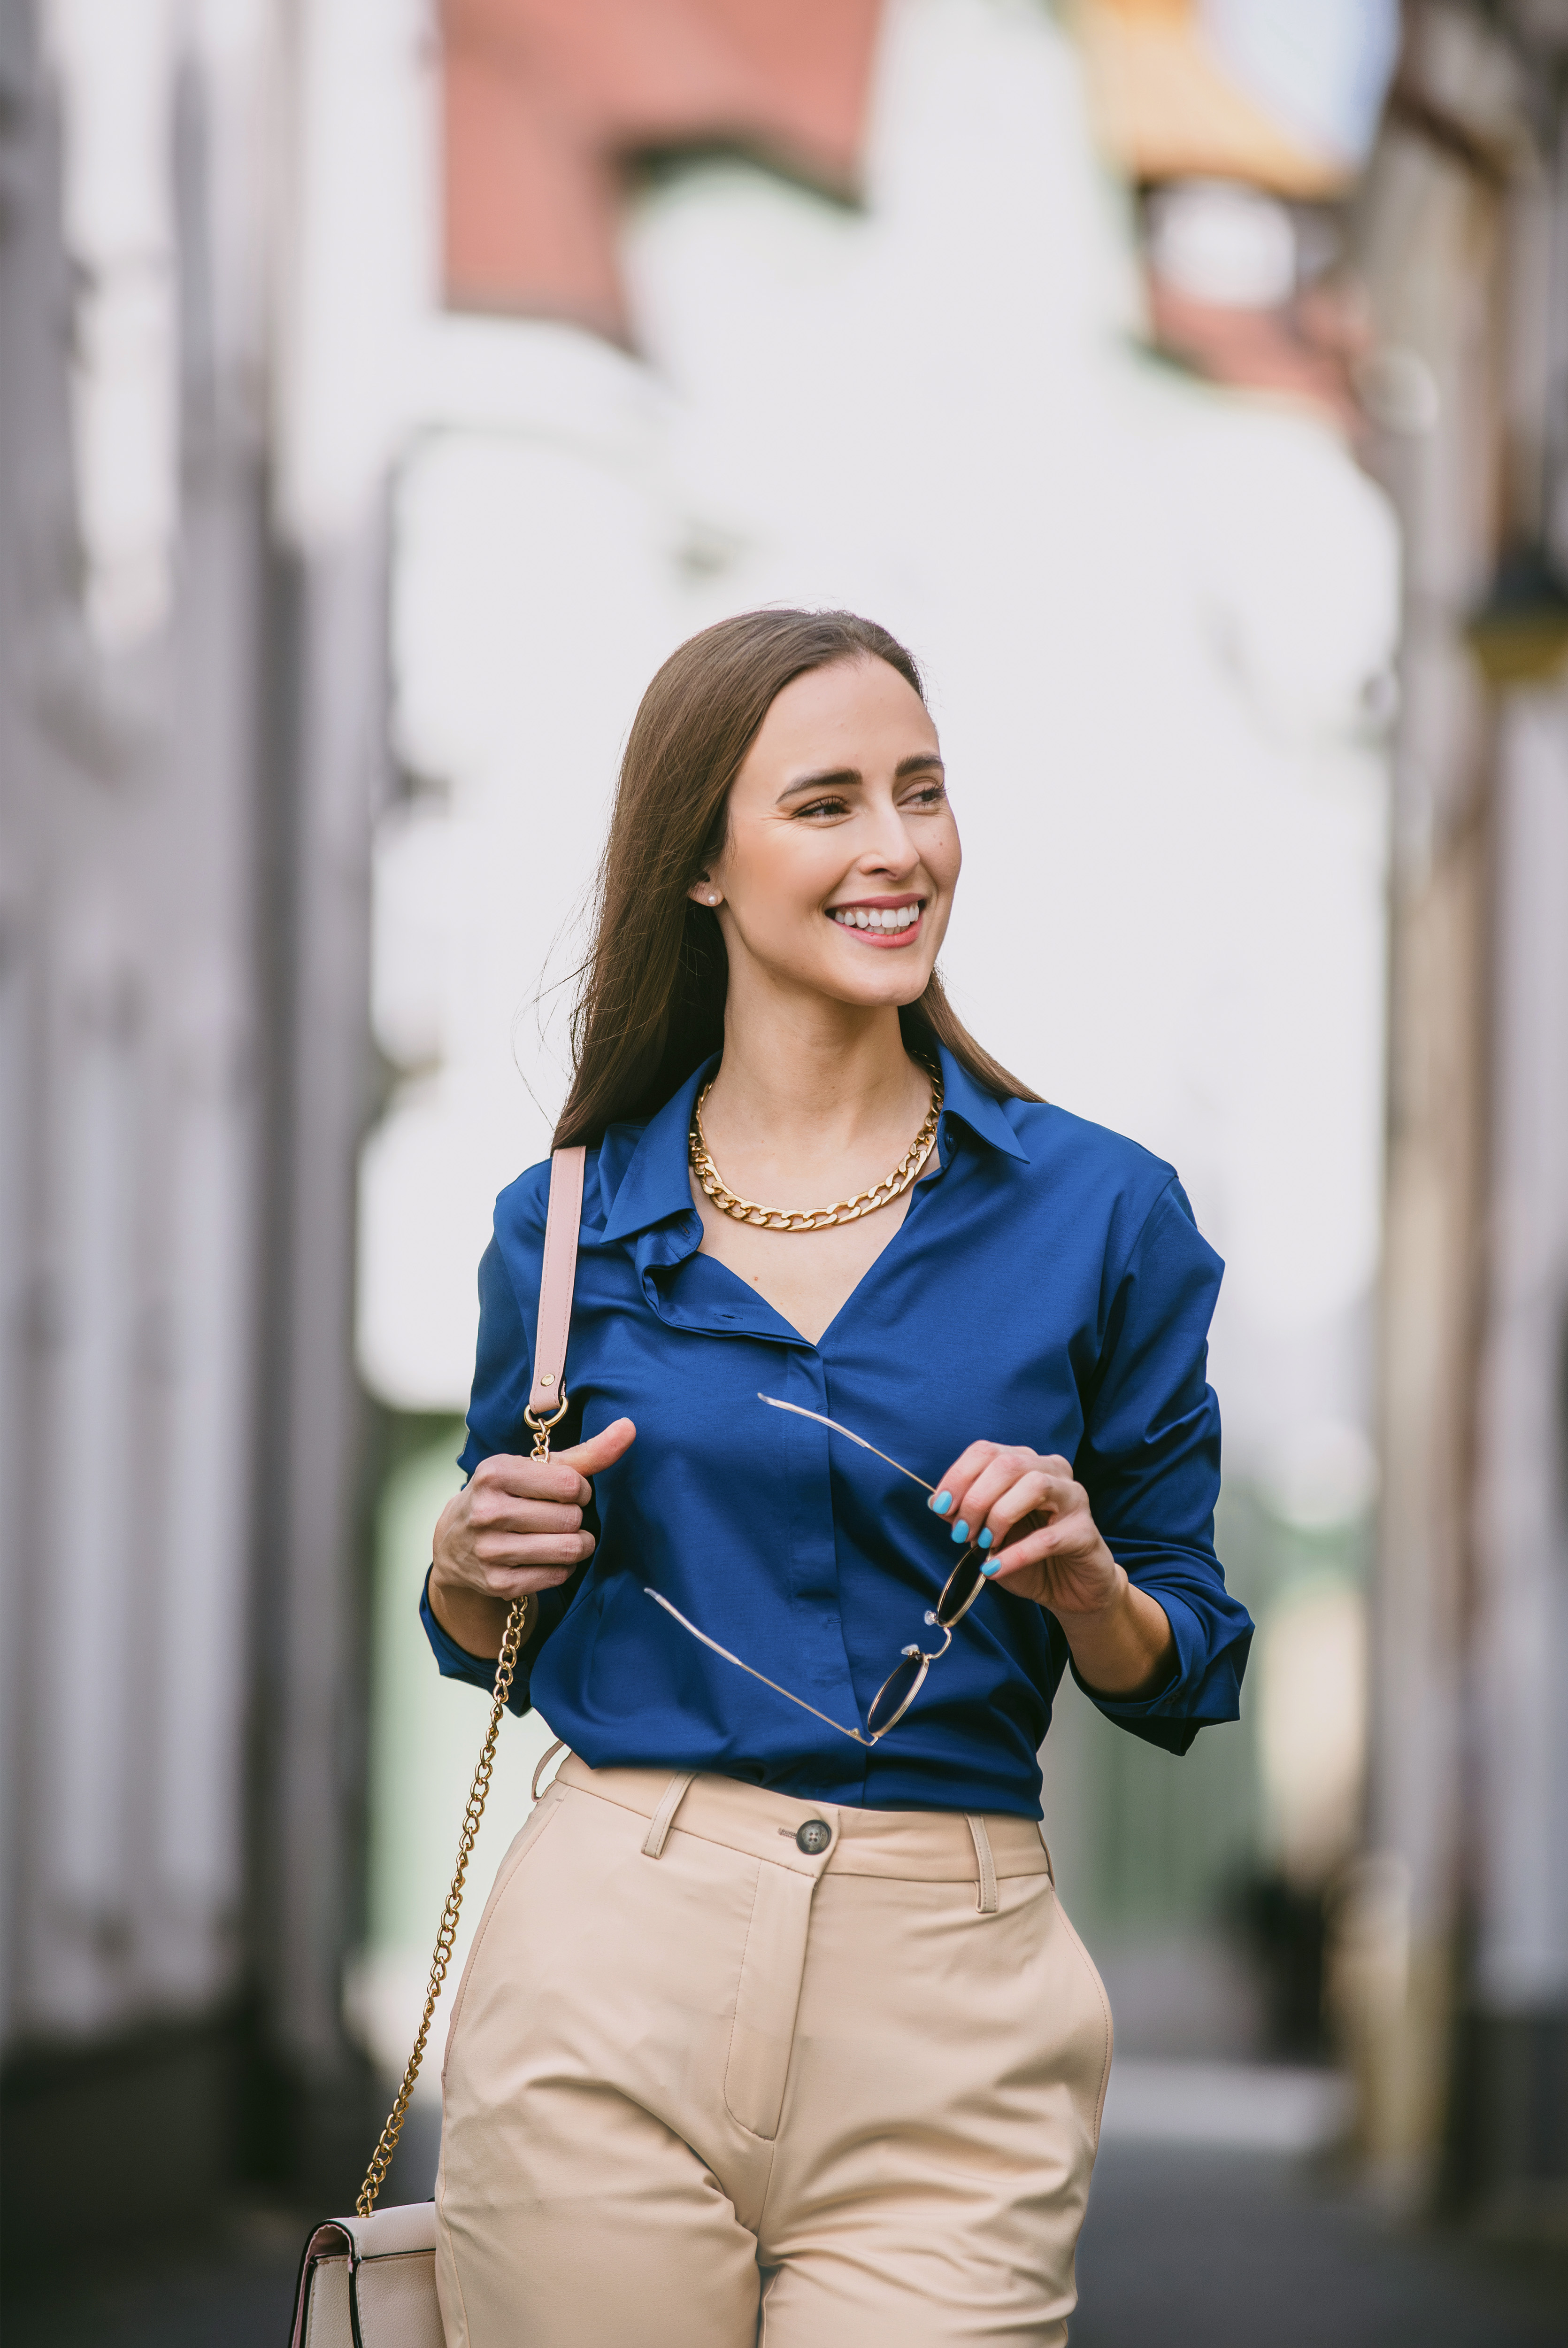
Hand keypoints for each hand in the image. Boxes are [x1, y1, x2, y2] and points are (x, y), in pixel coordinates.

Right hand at [429, 1417, 635, 1657]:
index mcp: (495, 1474)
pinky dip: (563, 1567)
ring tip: (565, 1536)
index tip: (570, 1492)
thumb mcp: (535, 1468)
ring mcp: (490, 1550)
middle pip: (571, 1518)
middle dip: (577, 1517)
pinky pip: (558, 1575)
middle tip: (562, 1515)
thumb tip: (630, 1427)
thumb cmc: (507, 1494)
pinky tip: (548, 1556)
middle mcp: (487, 1511)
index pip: (571, 1484)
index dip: (581, 1490)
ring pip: (569, 1549)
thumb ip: (585, 1452)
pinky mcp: (498, 1583)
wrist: (454, 1542)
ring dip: (578, 1543)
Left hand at [930, 1441, 1117, 1616]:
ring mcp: (1073, 1498)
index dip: (958, 1476)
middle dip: (975, 1499)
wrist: (1071, 1589)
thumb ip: (966, 1514)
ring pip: (1034, 1486)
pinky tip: (994, 1568)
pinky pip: (1048, 1537)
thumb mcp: (989, 1533)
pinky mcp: (1085, 1532)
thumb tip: (936, 1502)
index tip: (940, 1506)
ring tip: (983, 1544)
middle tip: (961, 1532)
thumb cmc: (1028, 1555)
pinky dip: (1015, 1554)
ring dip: (999, 1516)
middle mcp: (1052, 1471)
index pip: (986, 1452)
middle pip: (1007, 1465)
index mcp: (1026, 1463)